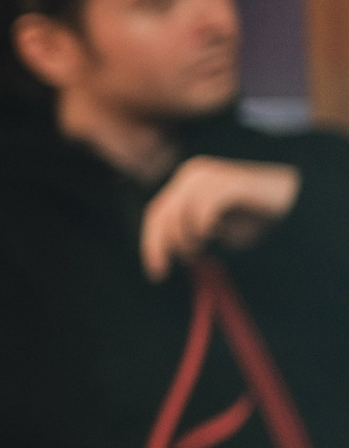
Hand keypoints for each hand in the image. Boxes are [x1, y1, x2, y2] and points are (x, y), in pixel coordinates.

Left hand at [140, 157, 298, 280]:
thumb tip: (176, 257)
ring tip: (203, 246)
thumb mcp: (219, 231)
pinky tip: (214, 234)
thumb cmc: (256, 216)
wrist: (296, 199)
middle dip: (160, 246)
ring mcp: (210, 174)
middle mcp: (192, 174)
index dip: (151, 244)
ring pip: (178, 212)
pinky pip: (204, 207)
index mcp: (184, 184)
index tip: (156, 272)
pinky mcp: (229, 180)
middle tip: (167, 270)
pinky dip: (204, 226)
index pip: (156, 214)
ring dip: (186, 238)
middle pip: (160, 213)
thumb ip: (192, 238)